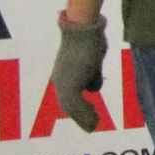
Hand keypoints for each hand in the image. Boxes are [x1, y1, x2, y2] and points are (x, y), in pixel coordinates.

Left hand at [51, 13, 107, 132]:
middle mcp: (60, 80)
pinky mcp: (70, 84)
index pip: (69, 97)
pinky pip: (75, 106)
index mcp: (63, 74)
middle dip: (81, 117)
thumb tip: (93, 89)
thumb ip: (92, 74)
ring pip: (72, 108)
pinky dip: (85, 115)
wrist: (83, 27)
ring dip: (84, 119)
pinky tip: (95, 119)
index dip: (80, 109)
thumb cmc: (90, 39)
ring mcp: (64, 82)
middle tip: (93, 127)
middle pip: (69, 106)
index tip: (91, 117)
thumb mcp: (93, 60)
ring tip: (94, 126)